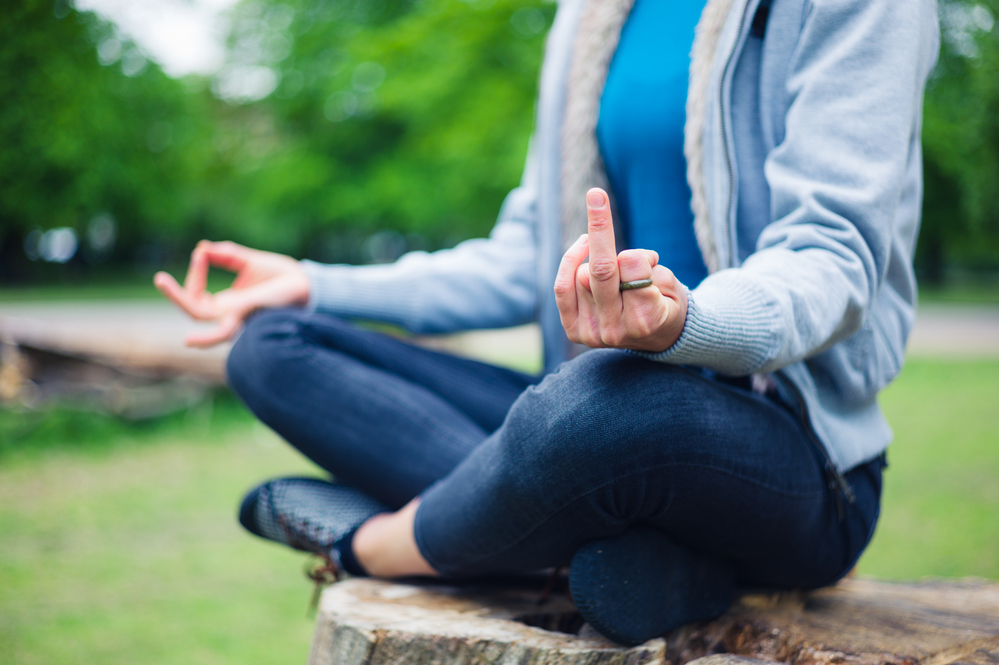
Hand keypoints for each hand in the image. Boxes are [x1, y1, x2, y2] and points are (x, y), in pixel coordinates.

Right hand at [154, 240, 309, 347]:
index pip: (198, 296)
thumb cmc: (281, 276)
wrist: (307, 283)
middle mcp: (229, 315)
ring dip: (180, 301)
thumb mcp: (248, 261)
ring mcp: (237, 316)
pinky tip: (189, 339)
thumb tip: (201, 248)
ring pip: (201, 318)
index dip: (194, 275)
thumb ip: (225, 255)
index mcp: (228, 304)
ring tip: (162, 282)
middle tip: (159, 278)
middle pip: (193, 311)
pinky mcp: (249, 314)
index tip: (201, 254)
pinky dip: (207, 337)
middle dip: (175, 294)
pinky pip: (224, 330)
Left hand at [553, 188, 687, 351]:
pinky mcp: (575, 331)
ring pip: (583, 274)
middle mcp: (616, 330)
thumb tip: (617, 258)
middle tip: (596, 194)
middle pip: (602, 269)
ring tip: (616, 272)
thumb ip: (646, 270)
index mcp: (646, 319)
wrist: (658, 337)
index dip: (641, 255)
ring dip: (597, 261)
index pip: (633, 266)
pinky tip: (582, 247)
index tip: (650, 259)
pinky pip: (563, 287)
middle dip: (599, 227)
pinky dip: (570, 263)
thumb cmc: (666, 301)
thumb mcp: (670, 283)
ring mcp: (592, 333)